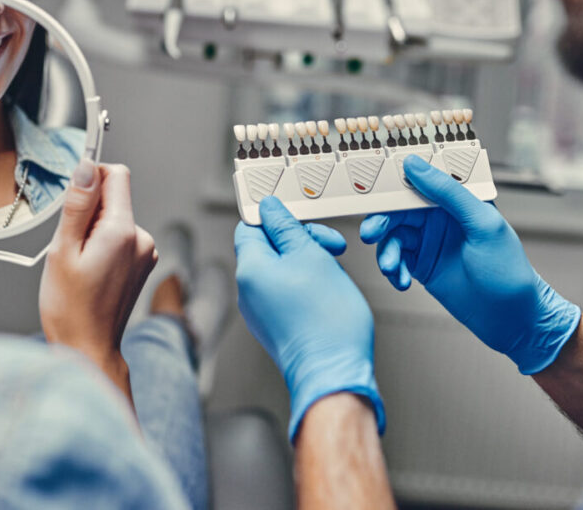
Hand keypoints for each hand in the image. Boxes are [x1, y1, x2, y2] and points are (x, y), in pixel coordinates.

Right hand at [39, 160, 156, 395]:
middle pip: (114, 198)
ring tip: (80, 264)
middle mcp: (142, 240)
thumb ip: (77, 206)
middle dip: (88, 211)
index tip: (73, 199)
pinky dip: (103, 245)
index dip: (91, 178)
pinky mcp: (142, 264)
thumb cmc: (71, 309)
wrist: (88, 348)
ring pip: (115, 219)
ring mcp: (145, 253)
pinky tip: (91, 271)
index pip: (116, 175)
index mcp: (123, 232)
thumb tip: (86, 168)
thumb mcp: (63, 250)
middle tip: (72, 246)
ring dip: (94, 231)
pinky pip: (121, 238)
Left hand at [235, 197, 383, 440]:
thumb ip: (286, 228)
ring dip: (309, 262)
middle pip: (268, 248)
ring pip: (282, 270)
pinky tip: (329, 293)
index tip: (299, 216)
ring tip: (334, 274)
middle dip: (301, 241)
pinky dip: (308, 285)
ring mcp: (260, 312)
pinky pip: (286, 293)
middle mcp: (248, 292)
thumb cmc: (326, 321)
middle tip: (330, 246)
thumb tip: (269, 209)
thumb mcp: (311, 256)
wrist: (334, 372)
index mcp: (250, 270)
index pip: (249, 227)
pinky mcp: (276, 326)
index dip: (275, 217)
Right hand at [360, 155, 580, 373]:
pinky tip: (401, 282)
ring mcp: (429, 242)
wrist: (511, 320)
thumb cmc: (508, 270)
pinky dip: (393, 270)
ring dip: (387, 252)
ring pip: (392, 237)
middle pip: (397, 210)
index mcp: (457, 199)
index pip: (420, 180)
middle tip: (370, 234)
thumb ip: (449, 193)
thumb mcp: (482, 224)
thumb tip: (416, 165)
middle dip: (380, 222)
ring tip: (392, 268)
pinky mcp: (421, 265)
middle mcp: (440, 217)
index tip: (371, 187)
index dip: (394, 181)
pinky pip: (395, 260)